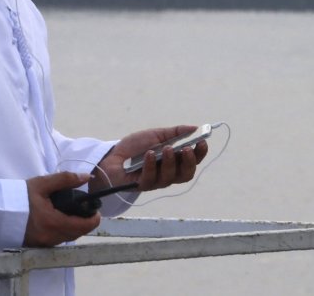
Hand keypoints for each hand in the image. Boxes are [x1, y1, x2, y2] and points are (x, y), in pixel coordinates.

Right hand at [23, 171, 100, 246]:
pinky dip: (61, 232)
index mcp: (54, 222)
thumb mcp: (42, 184)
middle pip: (77, 233)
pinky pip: (56, 241)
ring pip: (67, 238)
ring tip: (71, 213)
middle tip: (83, 209)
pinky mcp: (36, 245)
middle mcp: (50, 237)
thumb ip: (66, 179)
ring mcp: (43, 243)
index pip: (84, 226)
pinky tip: (57, 220)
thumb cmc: (18, 198)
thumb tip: (85, 177)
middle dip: (84, 222)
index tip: (95, 210)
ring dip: (73, 228)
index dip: (94, 218)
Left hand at [92, 125, 207, 193]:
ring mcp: (156, 181)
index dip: (200, 153)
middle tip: (186, 149)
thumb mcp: (156, 135)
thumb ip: (175, 133)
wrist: (112, 156)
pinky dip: (151, 165)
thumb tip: (195, 128)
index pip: (193, 160)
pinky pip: (151, 178)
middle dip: (189, 162)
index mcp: (175, 161)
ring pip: (170, 177)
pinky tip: (149, 155)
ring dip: (170, 162)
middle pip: (187, 174)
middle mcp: (169, 173)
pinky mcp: (142, 185)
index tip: (202, 141)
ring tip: (165, 148)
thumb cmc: (135, 147)